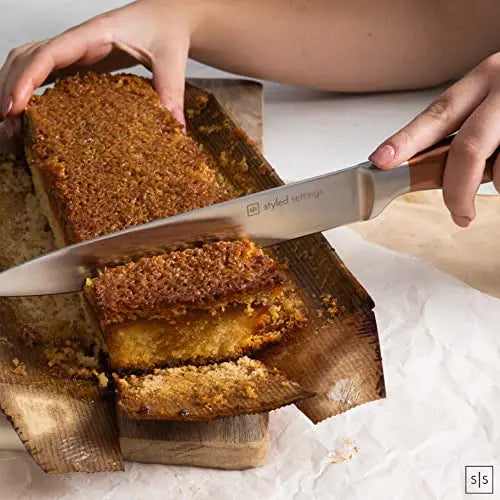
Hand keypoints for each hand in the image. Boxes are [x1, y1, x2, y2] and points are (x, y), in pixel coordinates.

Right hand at [0, 0, 203, 135]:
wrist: (168, 19)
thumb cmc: (166, 31)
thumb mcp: (171, 61)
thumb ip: (171, 92)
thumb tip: (176, 128)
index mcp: (93, 36)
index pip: (48, 54)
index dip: (27, 79)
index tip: (15, 106)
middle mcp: (76, 41)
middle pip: (25, 57)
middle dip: (8, 87)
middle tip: (6, 124)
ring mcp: (74, 51)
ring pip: (27, 62)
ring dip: (11, 87)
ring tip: (9, 123)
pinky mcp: (78, 62)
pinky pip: (43, 72)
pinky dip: (28, 89)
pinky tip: (27, 112)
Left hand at [369, 52, 499, 226]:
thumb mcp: (494, 97)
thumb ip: (466, 124)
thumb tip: (431, 167)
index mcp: (484, 79)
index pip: (436, 115)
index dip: (406, 141)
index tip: (381, 161)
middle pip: (468, 149)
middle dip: (456, 190)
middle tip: (460, 214)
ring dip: (499, 181)